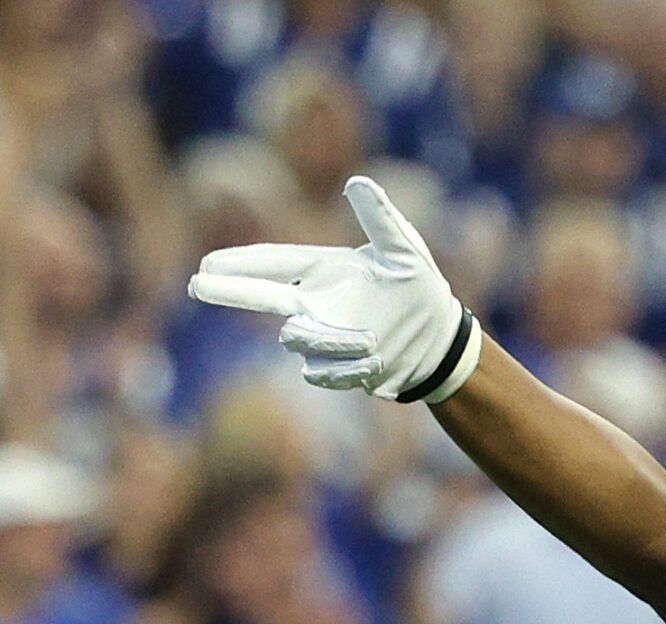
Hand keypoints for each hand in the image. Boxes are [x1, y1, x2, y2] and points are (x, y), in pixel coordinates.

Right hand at [189, 176, 476, 403]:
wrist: (440, 342)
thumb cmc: (420, 289)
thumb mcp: (404, 249)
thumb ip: (379, 217)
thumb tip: (356, 182)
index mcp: (324, 270)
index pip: (273, 263)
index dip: (240, 264)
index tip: (206, 264)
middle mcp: (316, 304)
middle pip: (263, 297)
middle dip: (230, 292)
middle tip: (196, 285)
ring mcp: (325, 339)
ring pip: (299, 340)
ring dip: (330, 341)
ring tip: (374, 340)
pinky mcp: (339, 369)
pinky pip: (324, 372)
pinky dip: (346, 367)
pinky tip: (376, 359)